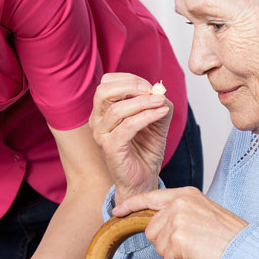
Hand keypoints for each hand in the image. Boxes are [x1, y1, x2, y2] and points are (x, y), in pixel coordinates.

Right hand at [90, 73, 172, 203]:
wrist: (144, 179)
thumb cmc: (145, 150)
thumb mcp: (155, 120)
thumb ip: (157, 103)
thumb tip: (161, 91)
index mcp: (103, 111)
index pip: (107, 83)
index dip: (128, 79)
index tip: (150, 85)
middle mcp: (97, 121)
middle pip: (103, 91)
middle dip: (130, 85)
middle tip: (151, 89)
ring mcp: (102, 135)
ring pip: (116, 109)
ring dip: (142, 102)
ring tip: (160, 102)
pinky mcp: (110, 148)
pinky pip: (127, 127)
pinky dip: (146, 116)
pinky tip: (161, 113)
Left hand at [112, 187, 247, 258]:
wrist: (247, 251)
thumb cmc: (230, 238)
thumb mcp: (204, 213)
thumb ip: (181, 213)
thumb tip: (159, 226)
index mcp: (186, 194)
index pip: (150, 197)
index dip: (131, 206)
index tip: (117, 212)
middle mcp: (179, 202)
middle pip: (151, 230)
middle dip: (166, 245)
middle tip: (190, 249)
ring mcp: (178, 219)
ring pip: (158, 246)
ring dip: (174, 257)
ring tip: (196, 254)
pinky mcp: (178, 238)